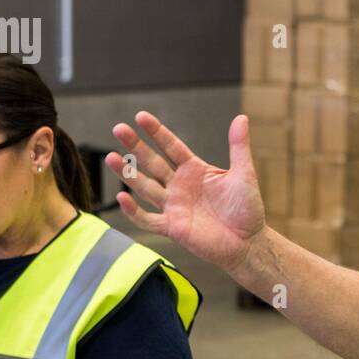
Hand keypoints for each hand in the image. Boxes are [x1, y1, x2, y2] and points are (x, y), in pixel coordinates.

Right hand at [107, 112, 264, 270]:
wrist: (248, 242)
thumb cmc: (247, 209)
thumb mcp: (244, 174)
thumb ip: (239, 147)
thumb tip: (242, 117)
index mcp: (194, 170)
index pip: (171, 146)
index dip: (157, 132)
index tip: (140, 117)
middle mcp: (179, 185)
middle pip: (152, 163)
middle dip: (135, 147)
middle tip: (118, 128)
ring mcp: (173, 206)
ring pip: (145, 187)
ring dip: (128, 173)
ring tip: (110, 158)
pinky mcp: (172, 228)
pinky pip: (147, 219)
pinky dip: (133, 211)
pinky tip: (122, 197)